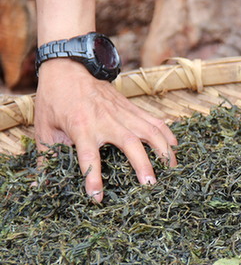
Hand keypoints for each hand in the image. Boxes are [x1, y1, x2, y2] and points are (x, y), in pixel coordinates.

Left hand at [35, 59, 177, 201]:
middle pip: (130, 143)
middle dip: (143, 164)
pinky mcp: (133, 108)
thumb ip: (46, 156)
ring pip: (150, 131)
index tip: (97, 197)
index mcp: (81, 126)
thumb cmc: (55, 99)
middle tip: (151, 185)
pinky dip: (168, 135)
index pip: (89, 155)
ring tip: (172, 170)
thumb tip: (41, 183)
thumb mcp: (44, 127)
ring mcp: (123, 112)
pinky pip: (156, 121)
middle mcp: (106, 120)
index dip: (93, 177)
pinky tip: (176, 148)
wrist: (69, 67)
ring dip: (163, 150)